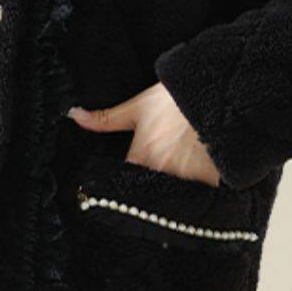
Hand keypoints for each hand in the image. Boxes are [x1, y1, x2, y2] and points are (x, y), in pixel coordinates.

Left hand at [68, 82, 222, 185]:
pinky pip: (199, 195)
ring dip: (173, 191)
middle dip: (149, 188)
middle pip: (149, 192)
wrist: (216, 95)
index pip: (125, 182)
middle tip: (159, 175)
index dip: (124, 184)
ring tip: (179, 175)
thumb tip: (75, 116)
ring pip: (173, 196)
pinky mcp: (209, 181)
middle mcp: (161, 172)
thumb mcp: (137, 107)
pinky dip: (197, 191)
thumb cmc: (175, 100)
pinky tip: (198, 180)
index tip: (127, 182)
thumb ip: (105, 119)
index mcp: (141, 157)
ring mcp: (186, 179)